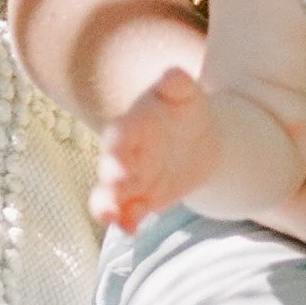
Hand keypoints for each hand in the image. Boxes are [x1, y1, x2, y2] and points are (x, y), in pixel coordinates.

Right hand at [93, 69, 221, 232]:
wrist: (198, 140)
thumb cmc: (185, 110)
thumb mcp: (185, 94)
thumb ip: (177, 84)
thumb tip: (174, 74)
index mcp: (134, 122)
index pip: (122, 131)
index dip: (119, 140)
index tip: (119, 148)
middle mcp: (126, 152)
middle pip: (112, 164)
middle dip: (112, 174)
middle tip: (117, 183)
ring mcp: (130, 177)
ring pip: (111, 192)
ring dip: (107, 203)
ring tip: (109, 215)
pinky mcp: (140, 198)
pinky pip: (128, 212)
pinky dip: (125, 221)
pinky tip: (128, 230)